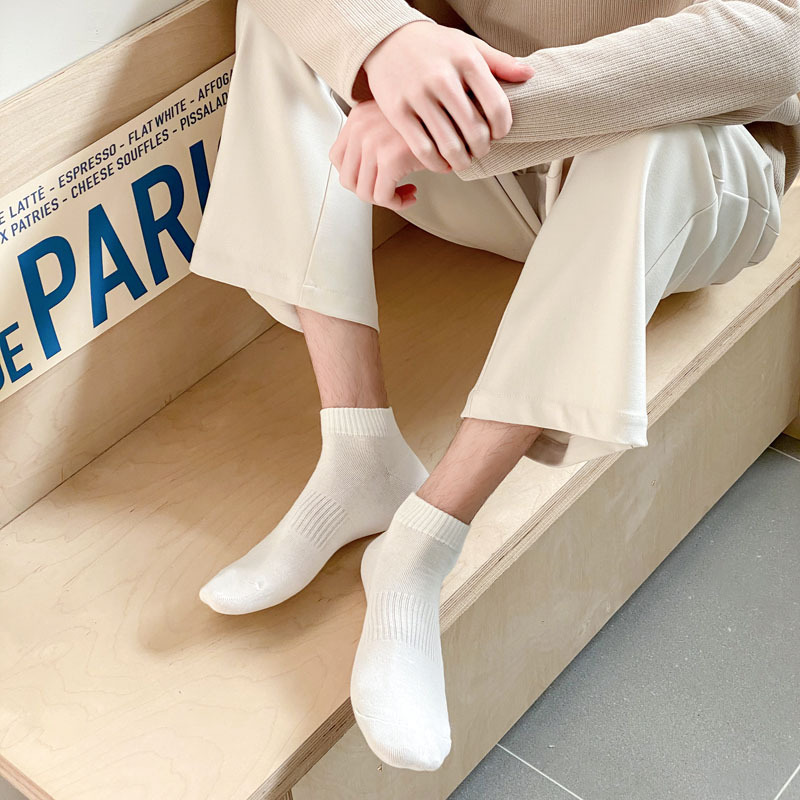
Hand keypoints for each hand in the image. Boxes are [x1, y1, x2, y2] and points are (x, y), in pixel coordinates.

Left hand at [329, 100, 425, 210]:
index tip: (374, 180)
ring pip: (365, 192)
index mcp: (358, 117)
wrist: (456, 116)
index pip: (337, 158)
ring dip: (385, 200)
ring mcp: (373, 143)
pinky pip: (383, 197)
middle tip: (389, 192)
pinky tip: (411, 194)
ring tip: (403, 194)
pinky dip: (397, 203)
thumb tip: (365, 174)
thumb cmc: (430, 121)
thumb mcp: (392, 121)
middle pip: (348, 179)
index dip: (355, 176)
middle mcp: (361, 128)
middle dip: (369, 192)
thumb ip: (373, 139)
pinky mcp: (390, 158)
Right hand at [362, 20, 533, 172]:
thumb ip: (499, 61)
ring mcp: (418, 96)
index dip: (503, 127)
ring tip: (463, 160)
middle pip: (474, 131)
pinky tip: (442, 162)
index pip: (497, 106)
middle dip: (482, 148)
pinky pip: (423, 149)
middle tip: (480, 150)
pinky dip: (437, 163)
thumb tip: (528, 74)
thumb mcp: (468, 45)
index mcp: (466, 60)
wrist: (387, 39)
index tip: (499, 133)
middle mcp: (442, 78)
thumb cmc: (433, 45)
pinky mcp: (398, 112)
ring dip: (461, 160)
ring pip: (449, 145)